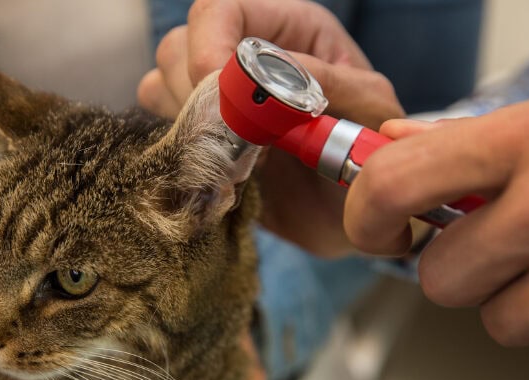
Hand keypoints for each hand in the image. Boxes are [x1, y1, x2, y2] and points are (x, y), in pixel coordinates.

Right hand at [138, 0, 403, 256]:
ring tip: (237, 159)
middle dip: (196, 95)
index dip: (208, 45)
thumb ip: (324, 81)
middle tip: (237, 138)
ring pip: (158, 88)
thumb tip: (265, 72)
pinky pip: (163, 135)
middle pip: (177, 47)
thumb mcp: (369, 107)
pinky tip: (222, 174)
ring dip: (187, 125)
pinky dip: (181, 154)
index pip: (219, 10)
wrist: (351, 210)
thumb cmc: (369, 150)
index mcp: (286, 31)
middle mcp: (241, 59)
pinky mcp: (202, 142)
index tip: (219, 92)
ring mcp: (216, 101)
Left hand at [344, 95, 528, 345]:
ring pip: (488, 316)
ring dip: (501, 291)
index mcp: (518, 138)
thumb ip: (460, 137)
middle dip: (450, 266)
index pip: (390, 186)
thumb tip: (390, 137)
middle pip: (434, 276)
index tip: (381, 228)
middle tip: (486, 240)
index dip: (367, 217)